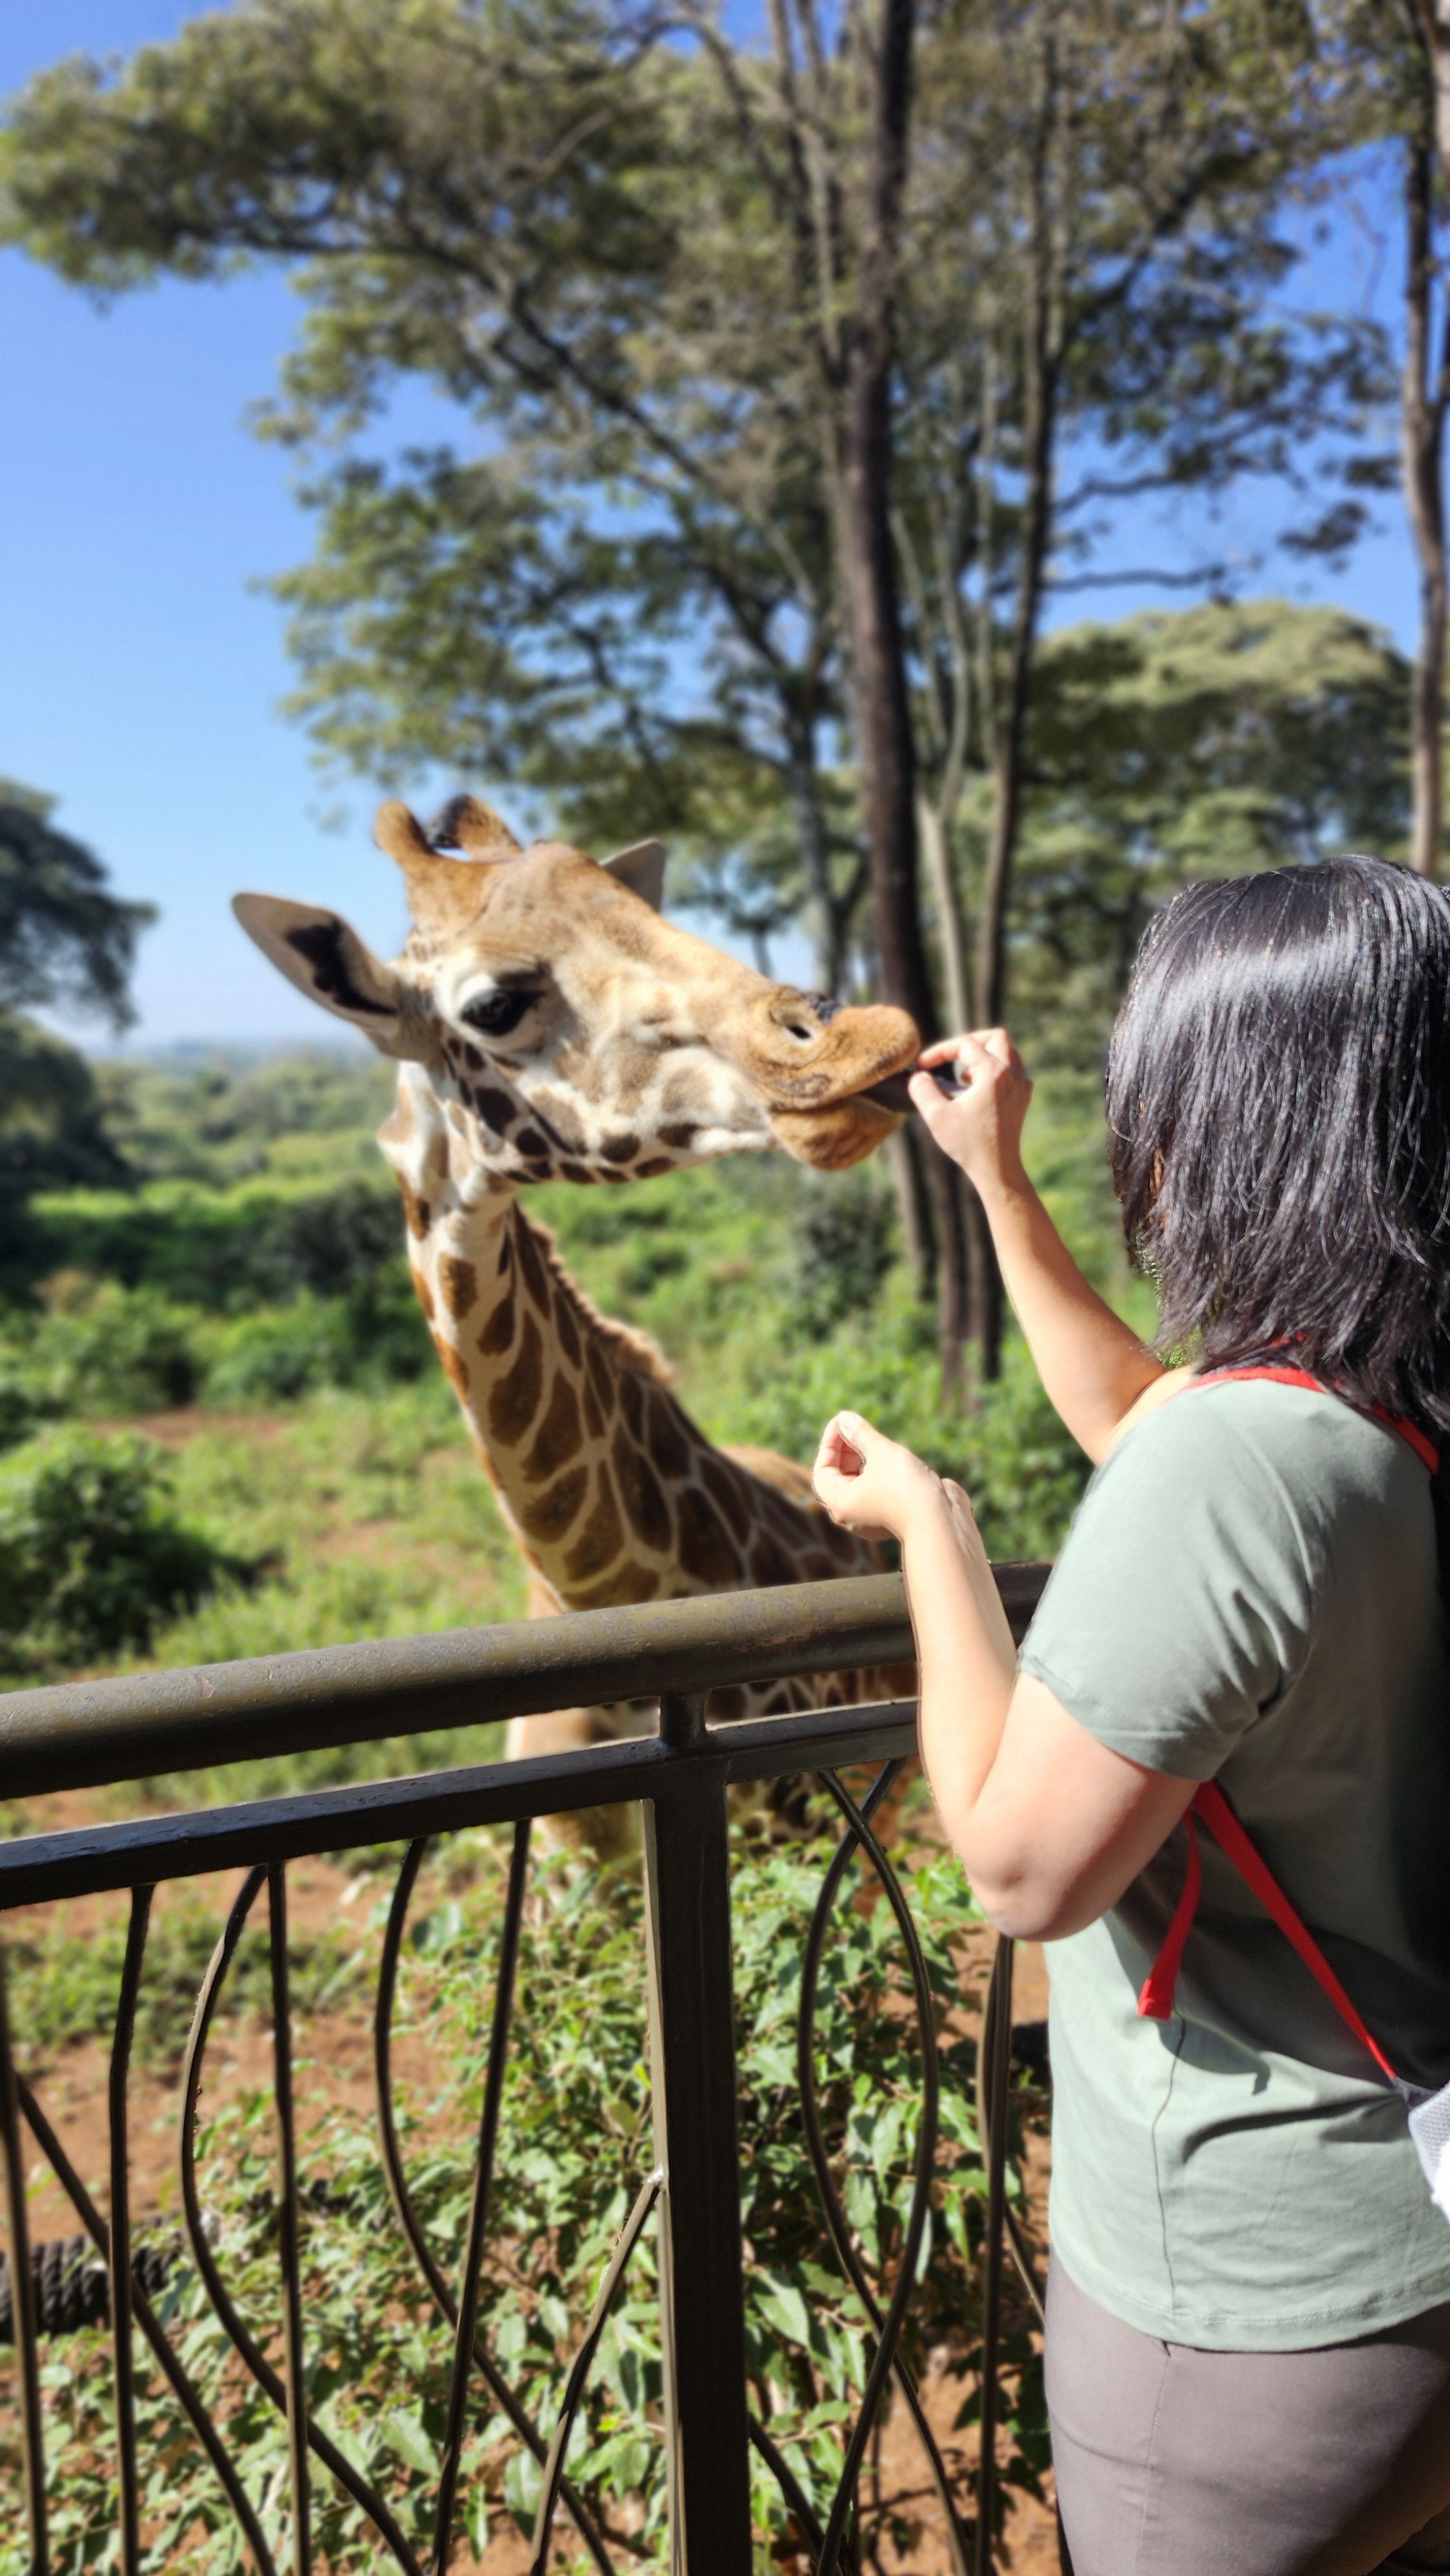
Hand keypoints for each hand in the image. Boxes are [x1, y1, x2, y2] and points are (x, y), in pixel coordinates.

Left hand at [813, 1409, 964, 1545]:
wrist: (941, 1520)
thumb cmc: (905, 1487)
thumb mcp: (880, 1452)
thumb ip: (860, 1434)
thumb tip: (844, 1418)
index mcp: (840, 1503)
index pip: (822, 1470)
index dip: (829, 1443)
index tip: (842, 1422)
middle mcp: (852, 1514)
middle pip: (838, 1477)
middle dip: (845, 1449)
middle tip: (855, 1426)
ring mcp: (871, 1516)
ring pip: (858, 1483)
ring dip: (861, 1458)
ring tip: (871, 1437)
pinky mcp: (891, 1514)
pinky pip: (876, 1490)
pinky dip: (877, 1470)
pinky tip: (888, 1454)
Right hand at [908, 1029, 1031, 1199]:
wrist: (997, 1170)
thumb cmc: (968, 1144)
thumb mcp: (936, 1115)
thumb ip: (922, 1089)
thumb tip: (919, 1075)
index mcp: (993, 1073)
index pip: (965, 1044)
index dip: (940, 1051)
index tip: (923, 1065)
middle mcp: (1012, 1074)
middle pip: (996, 1037)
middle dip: (970, 1042)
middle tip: (951, 1056)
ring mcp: (1021, 1086)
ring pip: (1008, 1052)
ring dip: (984, 1055)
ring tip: (963, 1074)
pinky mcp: (1022, 1099)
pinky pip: (1014, 1071)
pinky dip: (997, 1071)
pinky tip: (980, 1087)